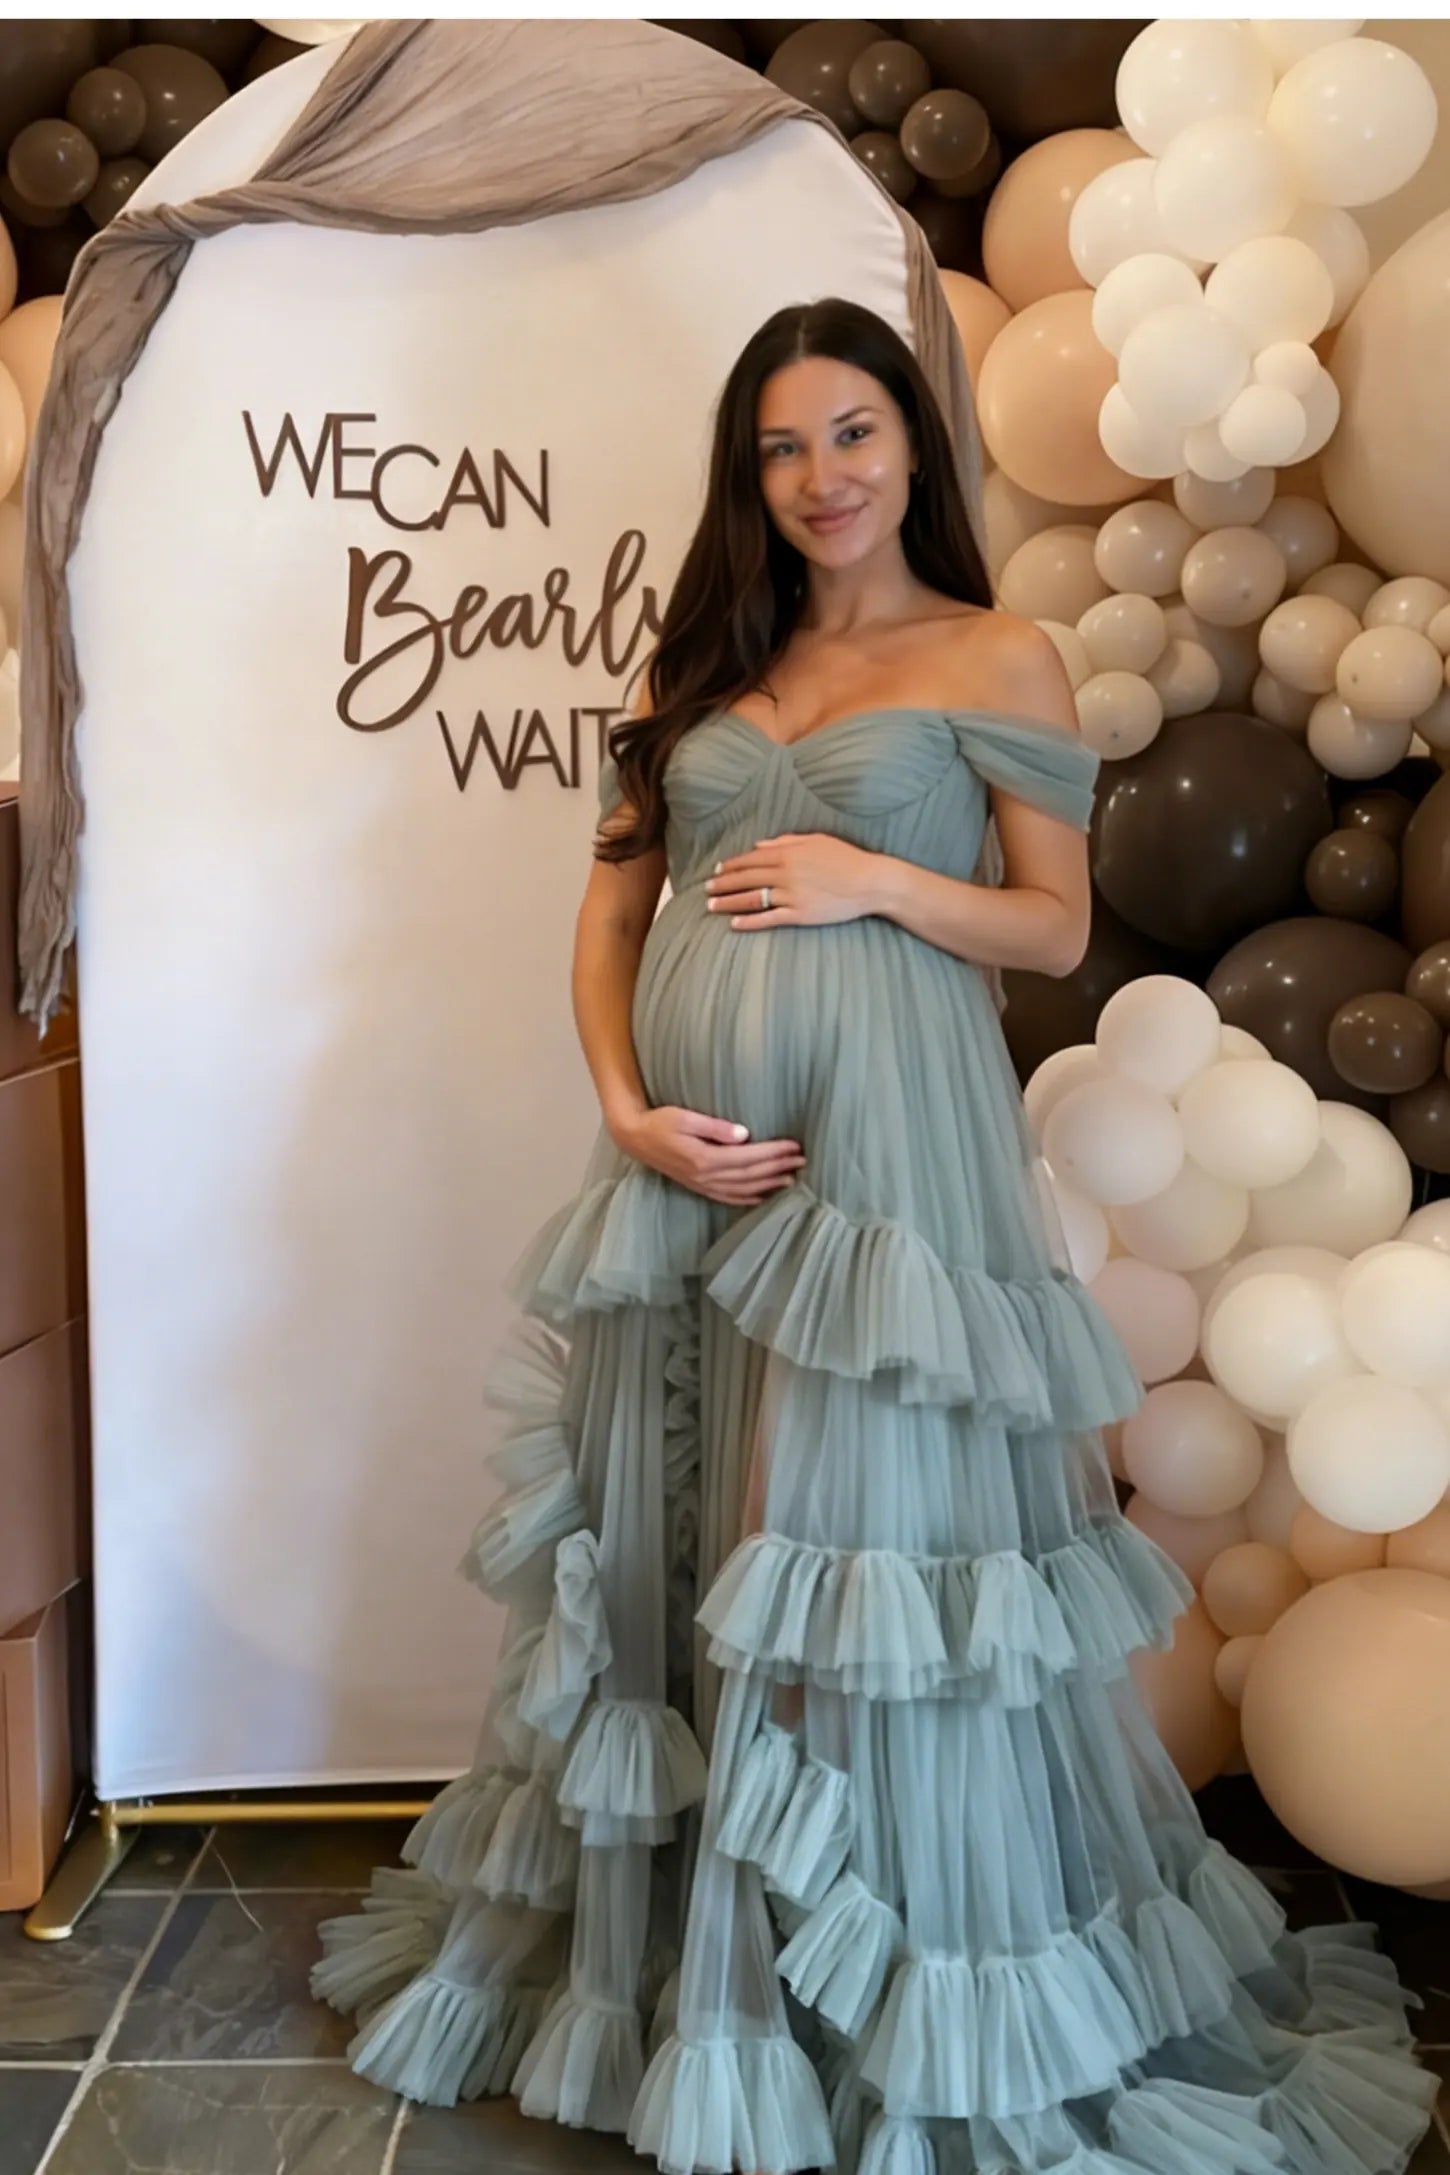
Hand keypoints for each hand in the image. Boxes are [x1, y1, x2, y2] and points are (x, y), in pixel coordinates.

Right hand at [611, 1104, 805, 1205]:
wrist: (635, 1138)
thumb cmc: (660, 1121)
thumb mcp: (685, 1117)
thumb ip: (715, 1127)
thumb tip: (745, 1134)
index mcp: (704, 1157)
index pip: (748, 1156)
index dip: (773, 1152)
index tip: (794, 1146)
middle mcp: (705, 1176)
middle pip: (750, 1175)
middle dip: (778, 1168)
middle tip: (802, 1160)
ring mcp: (702, 1185)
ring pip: (742, 1189)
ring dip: (768, 1184)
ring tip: (791, 1179)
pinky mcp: (698, 1187)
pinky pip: (727, 1197)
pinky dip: (747, 1199)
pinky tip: (762, 1196)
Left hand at [705, 832, 879, 928]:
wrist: (870, 882)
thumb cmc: (846, 858)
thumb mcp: (816, 840)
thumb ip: (785, 841)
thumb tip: (759, 845)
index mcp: (788, 853)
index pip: (750, 859)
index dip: (731, 866)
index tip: (717, 871)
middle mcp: (785, 873)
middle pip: (746, 879)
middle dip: (723, 885)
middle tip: (706, 890)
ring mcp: (791, 895)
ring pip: (752, 899)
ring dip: (729, 903)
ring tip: (712, 907)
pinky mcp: (800, 915)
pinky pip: (768, 918)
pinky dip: (749, 922)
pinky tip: (734, 924)